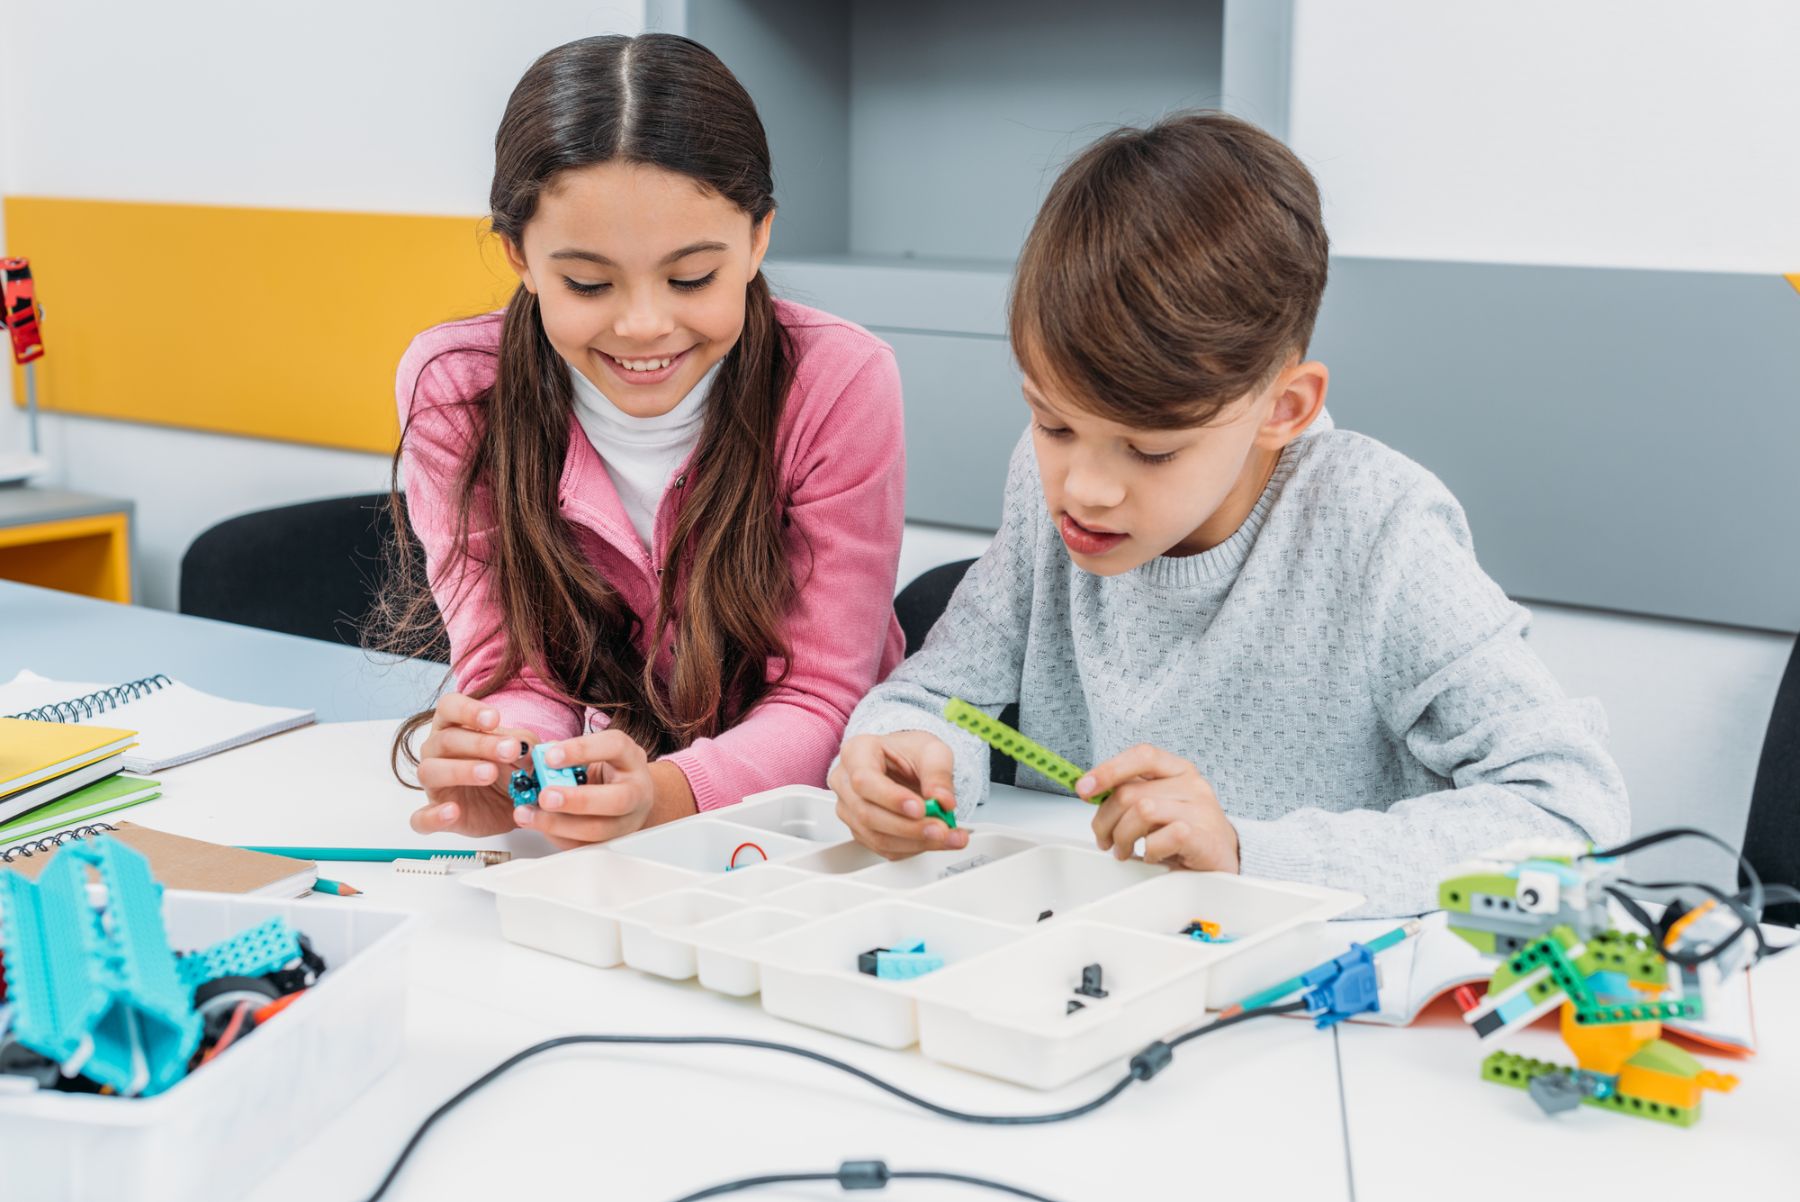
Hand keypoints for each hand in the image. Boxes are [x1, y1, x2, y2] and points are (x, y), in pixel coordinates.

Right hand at [410, 693, 535, 837]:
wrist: (513, 807)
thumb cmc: (510, 769)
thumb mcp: (523, 753)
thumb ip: (523, 744)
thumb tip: (522, 746)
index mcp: (453, 727)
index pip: (448, 707)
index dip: (467, 710)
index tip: (494, 719)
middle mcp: (436, 751)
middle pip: (446, 739)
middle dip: (479, 743)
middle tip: (509, 750)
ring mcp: (433, 784)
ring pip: (431, 771)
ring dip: (460, 771)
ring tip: (490, 774)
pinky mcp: (433, 815)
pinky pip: (421, 818)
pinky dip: (433, 816)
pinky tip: (453, 811)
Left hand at [514, 729, 688, 848]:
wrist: (628, 794)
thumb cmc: (608, 769)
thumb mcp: (593, 752)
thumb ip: (566, 753)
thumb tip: (537, 758)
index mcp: (631, 759)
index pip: (615, 747)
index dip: (582, 750)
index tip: (549, 756)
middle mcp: (636, 790)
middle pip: (616, 800)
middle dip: (576, 800)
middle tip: (545, 796)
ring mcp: (627, 820)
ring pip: (598, 830)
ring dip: (558, 824)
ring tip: (528, 814)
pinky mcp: (611, 841)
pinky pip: (583, 845)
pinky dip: (556, 836)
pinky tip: (539, 825)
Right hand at [829, 730, 969, 857]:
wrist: (908, 764)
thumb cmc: (911, 752)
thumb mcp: (932, 751)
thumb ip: (938, 773)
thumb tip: (943, 801)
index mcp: (856, 752)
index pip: (864, 780)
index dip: (891, 798)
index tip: (920, 808)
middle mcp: (846, 782)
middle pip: (867, 813)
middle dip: (909, 827)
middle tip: (941, 828)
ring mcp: (850, 810)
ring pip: (876, 836)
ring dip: (916, 842)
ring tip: (947, 836)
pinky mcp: (862, 832)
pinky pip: (885, 848)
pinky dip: (914, 848)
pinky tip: (936, 841)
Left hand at [1083, 744, 1239, 871]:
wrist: (1224, 858)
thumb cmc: (1186, 830)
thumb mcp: (1158, 804)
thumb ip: (1130, 793)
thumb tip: (1090, 790)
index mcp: (1177, 770)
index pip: (1141, 755)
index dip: (1108, 770)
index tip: (1083, 788)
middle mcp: (1191, 784)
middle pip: (1130, 792)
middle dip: (1105, 820)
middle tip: (1105, 839)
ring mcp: (1200, 809)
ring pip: (1142, 811)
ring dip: (1123, 837)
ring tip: (1124, 850)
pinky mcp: (1203, 836)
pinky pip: (1161, 837)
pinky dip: (1148, 851)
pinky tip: (1151, 855)